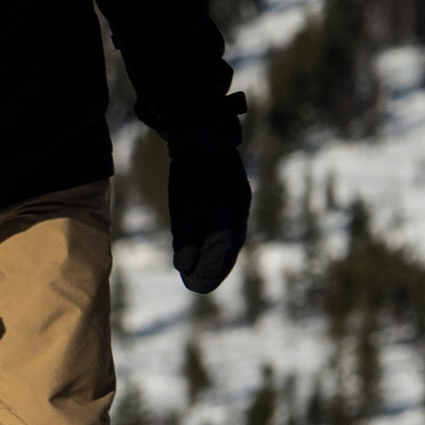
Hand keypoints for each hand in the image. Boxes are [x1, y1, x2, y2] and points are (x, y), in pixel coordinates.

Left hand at [165, 125, 250, 293]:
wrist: (206, 139)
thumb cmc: (192, 176)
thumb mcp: (183, 211)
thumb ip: (186, 242)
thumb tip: (185, 267)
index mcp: (227, 230)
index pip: (215, 265)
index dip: (201, 277)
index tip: (190, 285)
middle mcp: (239, 223)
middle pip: (226, 257)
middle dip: (210, 271)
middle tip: (194, 283)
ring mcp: (240, 210)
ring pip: (230, 243)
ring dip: (216, 257)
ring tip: (202, 269)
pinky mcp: (238, 198)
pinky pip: (231, 229)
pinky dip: (220, 241)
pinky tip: (212, 244)